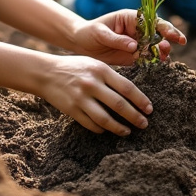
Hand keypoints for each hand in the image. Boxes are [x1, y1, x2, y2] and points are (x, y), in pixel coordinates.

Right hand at [36, 55, 152, 134]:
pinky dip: (101, 129)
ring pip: (106, 119)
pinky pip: (91, 124)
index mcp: (100, 70)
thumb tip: (132, 94)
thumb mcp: (94, 64)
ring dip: (119, 128)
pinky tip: (107, 130)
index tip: (149, 109)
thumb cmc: (74, 67)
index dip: (140, 100)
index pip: (127, 88)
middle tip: (144, 124)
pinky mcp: (72, 110)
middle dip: (135, 117)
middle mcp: (92, 84)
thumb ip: (111, 76)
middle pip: (119, 105)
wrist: (46, 73)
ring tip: (128, 131)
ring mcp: (81, 98)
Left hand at [73, 9, 186, 65]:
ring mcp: (138, 42)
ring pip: (155, 46)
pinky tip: (160, 63)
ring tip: (164, 56)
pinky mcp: (134, 55)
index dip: (164, 27)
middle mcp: (138, 29)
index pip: (151, 20)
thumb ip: (117, 39)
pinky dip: (155, 61)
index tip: (173, 35)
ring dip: (163, 50)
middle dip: (169, 37)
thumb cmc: (90, 32)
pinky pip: (148, 58)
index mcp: (131, 18)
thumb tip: (134, 46)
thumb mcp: (101, 33)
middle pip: (158, 32)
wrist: (81, 44)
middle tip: (176, 43)